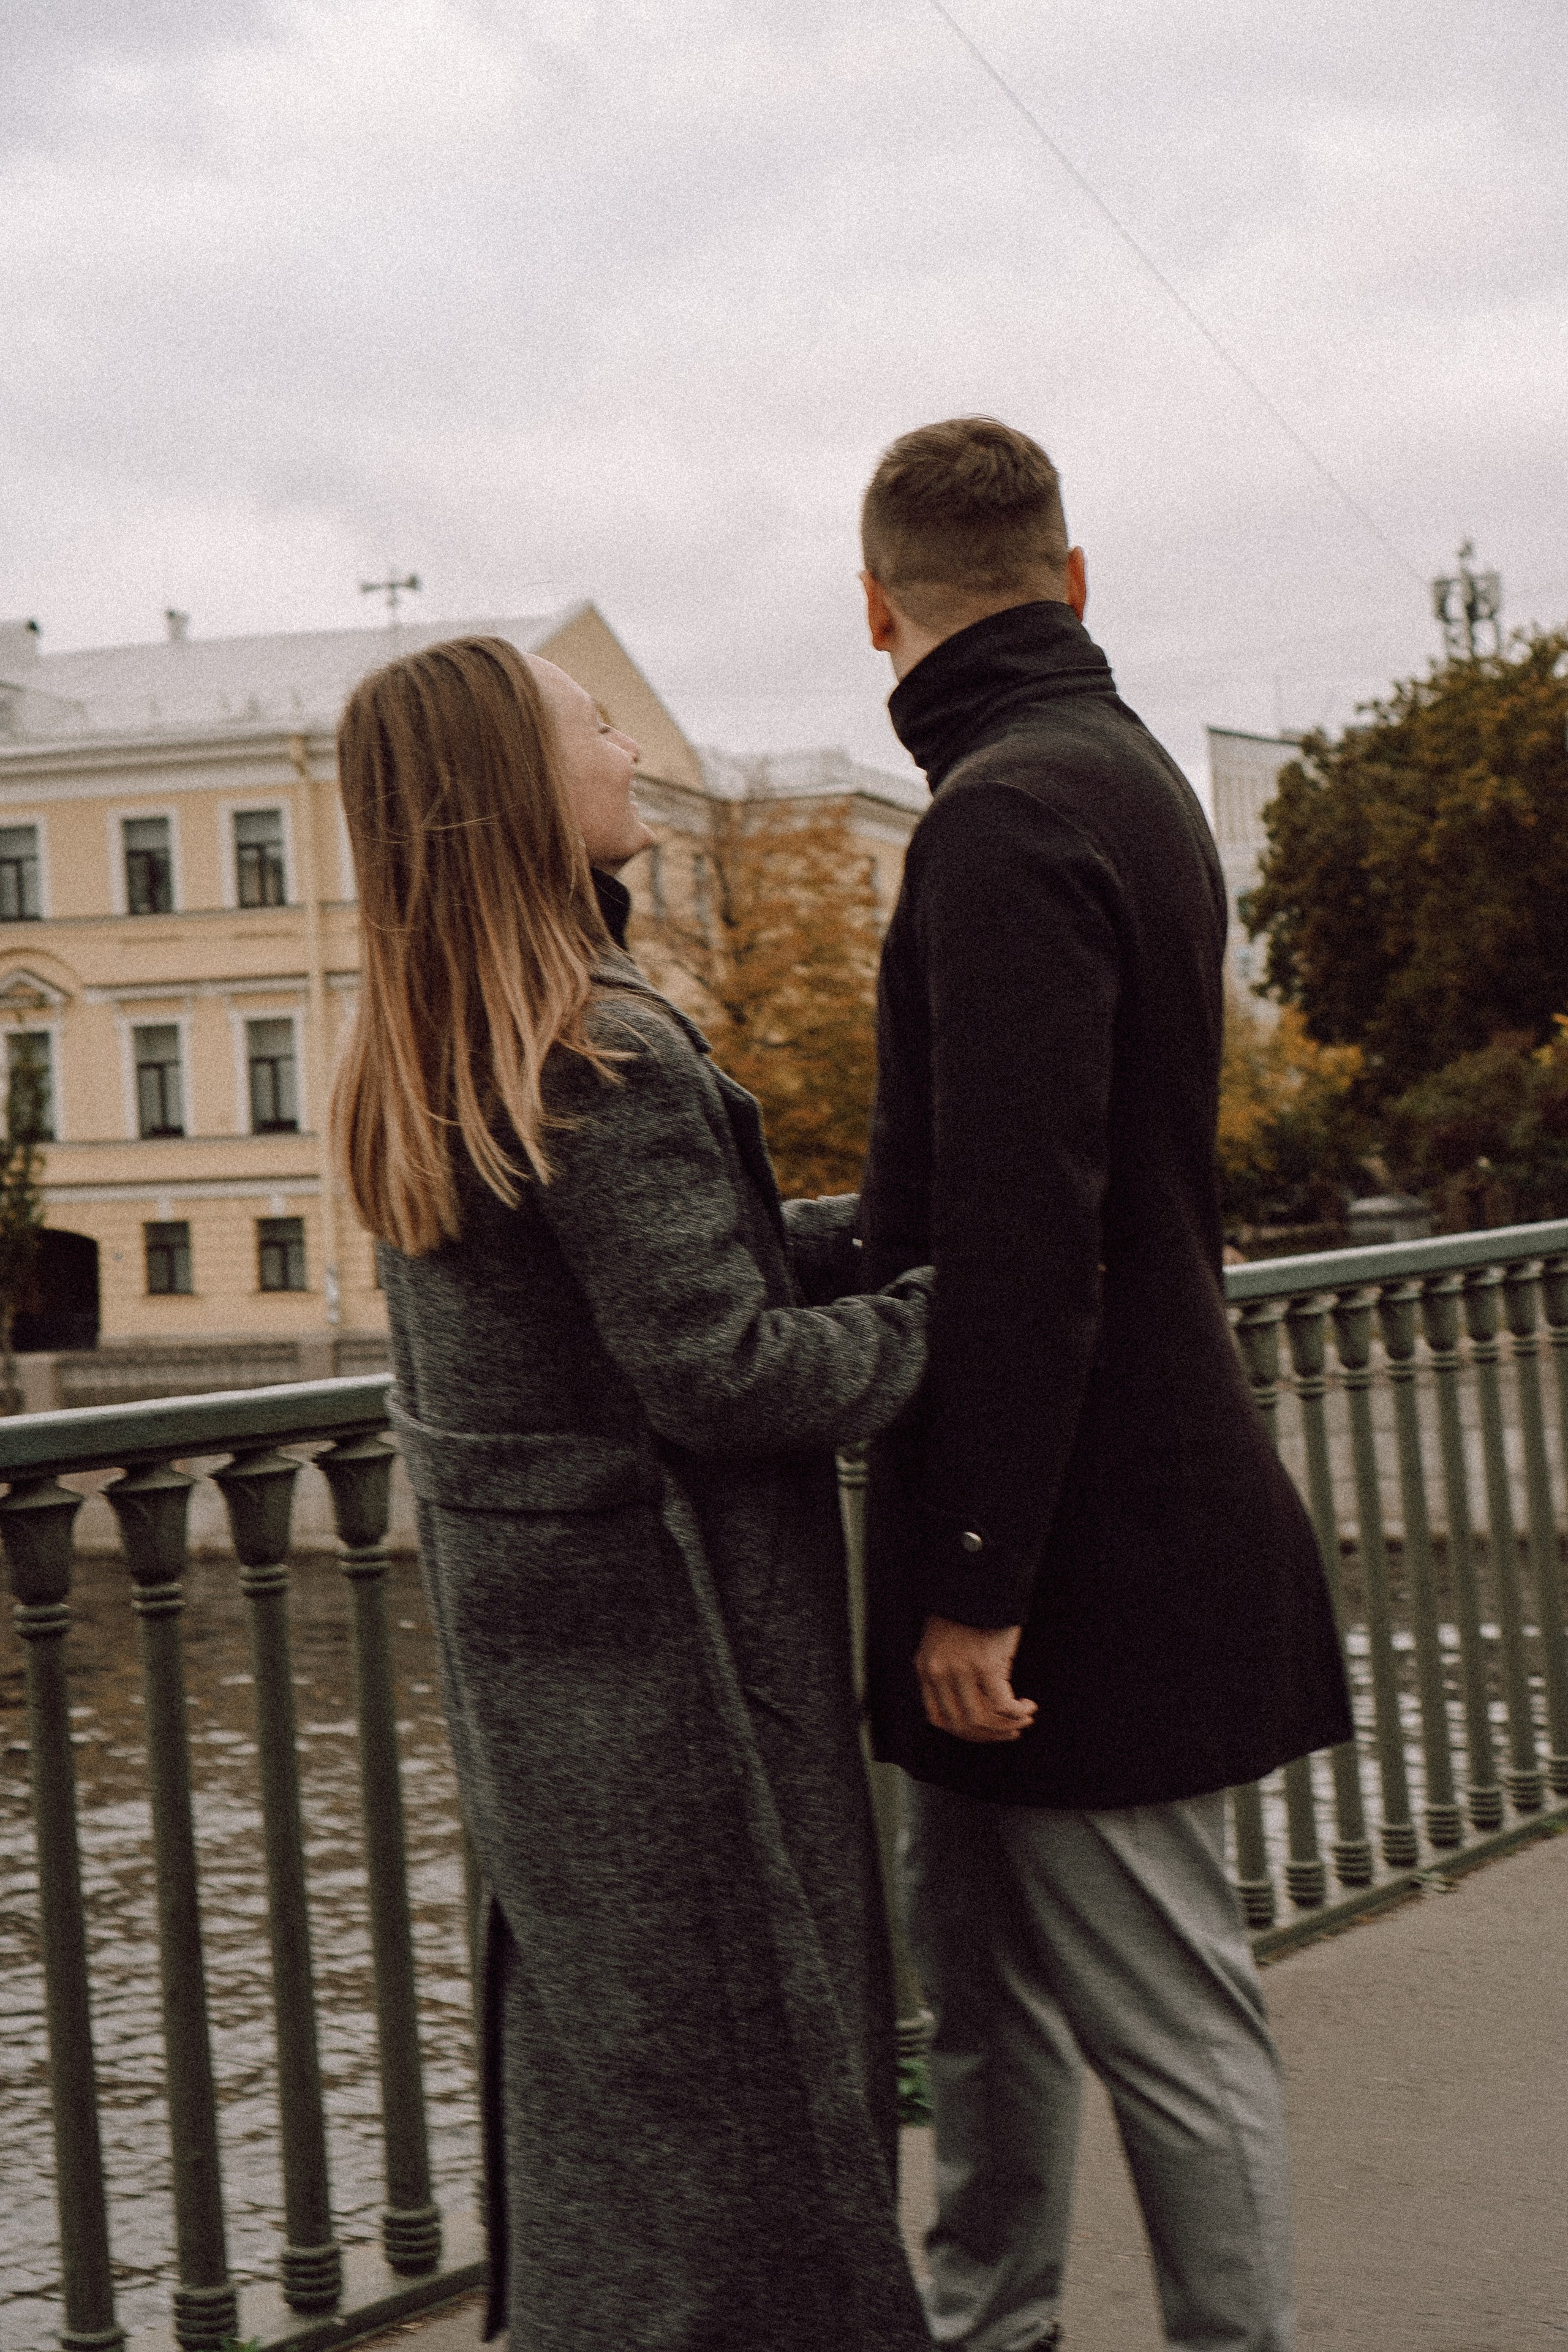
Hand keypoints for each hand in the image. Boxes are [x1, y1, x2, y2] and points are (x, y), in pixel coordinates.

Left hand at [915, 1617, 1036, 1742]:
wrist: (978, 1580)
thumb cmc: (967, 1608)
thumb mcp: (944, 1642)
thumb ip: (949, 1671)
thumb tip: (973, 1703)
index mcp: (925, 1668)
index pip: (939, 1718)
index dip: (965, 1732)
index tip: (984, 1732)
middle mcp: (939, 1673)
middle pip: (961, 1724)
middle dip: (989, 1734)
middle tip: (1010, 1731)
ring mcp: (961, 1671)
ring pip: (982, 1719)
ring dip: (1005, 1726)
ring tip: (1022, 1719)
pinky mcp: (985, 1665)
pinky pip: (1002, 1705)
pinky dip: (1017, 1712)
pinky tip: (1027, 1707)